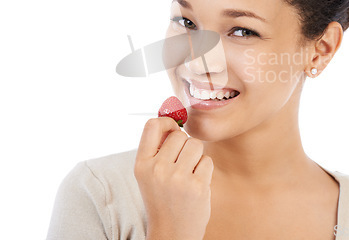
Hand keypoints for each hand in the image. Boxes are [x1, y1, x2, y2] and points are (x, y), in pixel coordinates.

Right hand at [134, 117, 213, 239]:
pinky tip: (196, 183)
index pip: (152, 126)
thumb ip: (157, 149)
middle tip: (181, 163)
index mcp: (141, 164)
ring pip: (195, 145)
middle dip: (184, 145)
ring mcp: (178, 178)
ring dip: (196, 156)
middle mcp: (157, 169)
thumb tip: (173, 120)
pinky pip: (207, 160)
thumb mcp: (149, 174)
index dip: (167, 122)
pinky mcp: (197, 186)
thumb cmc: (162, 198)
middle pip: (180, 135)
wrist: (171, 233)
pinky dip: (205, 169)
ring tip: (188, 173)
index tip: (173, 130)